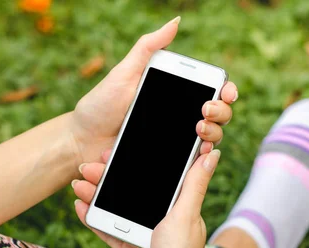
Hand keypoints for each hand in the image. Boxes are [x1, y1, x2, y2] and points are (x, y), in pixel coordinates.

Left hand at [70, 16, 237, 164]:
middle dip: (221, 112)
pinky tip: (198, 152)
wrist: (81, 140)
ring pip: (209, 140)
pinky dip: (199, 159)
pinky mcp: (166, 162)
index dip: (226, 92)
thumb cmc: (100, 105)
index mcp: (174, 94)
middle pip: (218, 116)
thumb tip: (175, 22)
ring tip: (199, 129)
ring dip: (214, 134)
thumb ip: (148, 48)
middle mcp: (179, 117)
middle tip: (206, 110)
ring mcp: (174, 141)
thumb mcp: (124, 73)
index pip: (211, 92)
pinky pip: (189, 163)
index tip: (225, 92)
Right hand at [72, 148, 221, 247]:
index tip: (118, 148)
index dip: (140, 159)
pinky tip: (81, 206)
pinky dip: (96, 219)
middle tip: (89, 165)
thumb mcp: (185, 217)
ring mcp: (147, 234)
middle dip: (111, 176)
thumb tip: (213, 151)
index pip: (159, 175)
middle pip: (134, 189)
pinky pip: (111, 229)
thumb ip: (194, 185)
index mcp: (181, 206)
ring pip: (119, 207)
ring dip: (98, 195)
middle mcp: (165, 218)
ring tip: (78, 183)